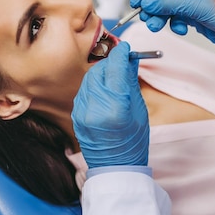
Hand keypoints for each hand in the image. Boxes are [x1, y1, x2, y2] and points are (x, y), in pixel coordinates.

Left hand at [72, 42, 149, 167]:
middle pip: (100, 70)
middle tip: (123, 60)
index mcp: (115, 107)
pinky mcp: (76, 115)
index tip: (126, 47)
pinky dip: (94, 85)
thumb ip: (131, 82)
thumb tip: (129, 60)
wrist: (115, 167)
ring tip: (115, 74)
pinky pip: (84, 91)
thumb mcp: (139, 110)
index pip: (115, 68)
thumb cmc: (133, 141)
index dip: (121, 54)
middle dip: (111, 62)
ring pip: (89, 79)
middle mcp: (95, 107)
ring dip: (102, 72)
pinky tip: (104, 88)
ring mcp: (82, 112)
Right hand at [130, 0, 214, 46]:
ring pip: (168, 7)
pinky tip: (181, 29)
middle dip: (153, 7)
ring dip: (160, 18)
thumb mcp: (193, 3)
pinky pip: (177, 18)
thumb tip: (147, 3)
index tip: (136, 1)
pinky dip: (175, 25)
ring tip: (156, 26)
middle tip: (146, 18)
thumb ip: (168, 2)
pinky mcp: (195, 15)